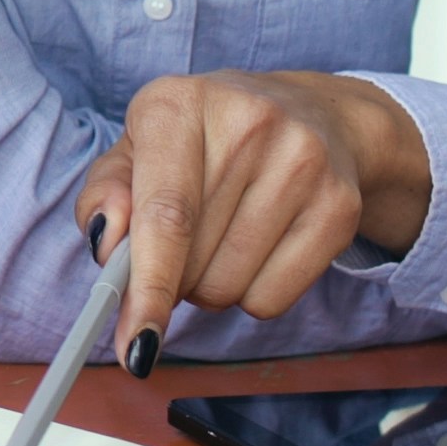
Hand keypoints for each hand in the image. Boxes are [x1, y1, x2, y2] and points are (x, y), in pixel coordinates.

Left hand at [74, 70, 430, 370]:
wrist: (311, 115)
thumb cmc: (202, 142)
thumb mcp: (139, 151)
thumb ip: (106, 196)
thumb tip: (107, 246)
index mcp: (177, 104)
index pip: (165, 215)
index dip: (147, 286)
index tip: (135, 342)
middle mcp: (247, 123)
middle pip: (194, 262)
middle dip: (171, 282)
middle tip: (179, 251)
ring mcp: (302, 162)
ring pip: (230, 288)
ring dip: (210, 288)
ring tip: (221, 239)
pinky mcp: (340, 205)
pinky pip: (273, 300)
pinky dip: (252, 295)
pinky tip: (258, 248)